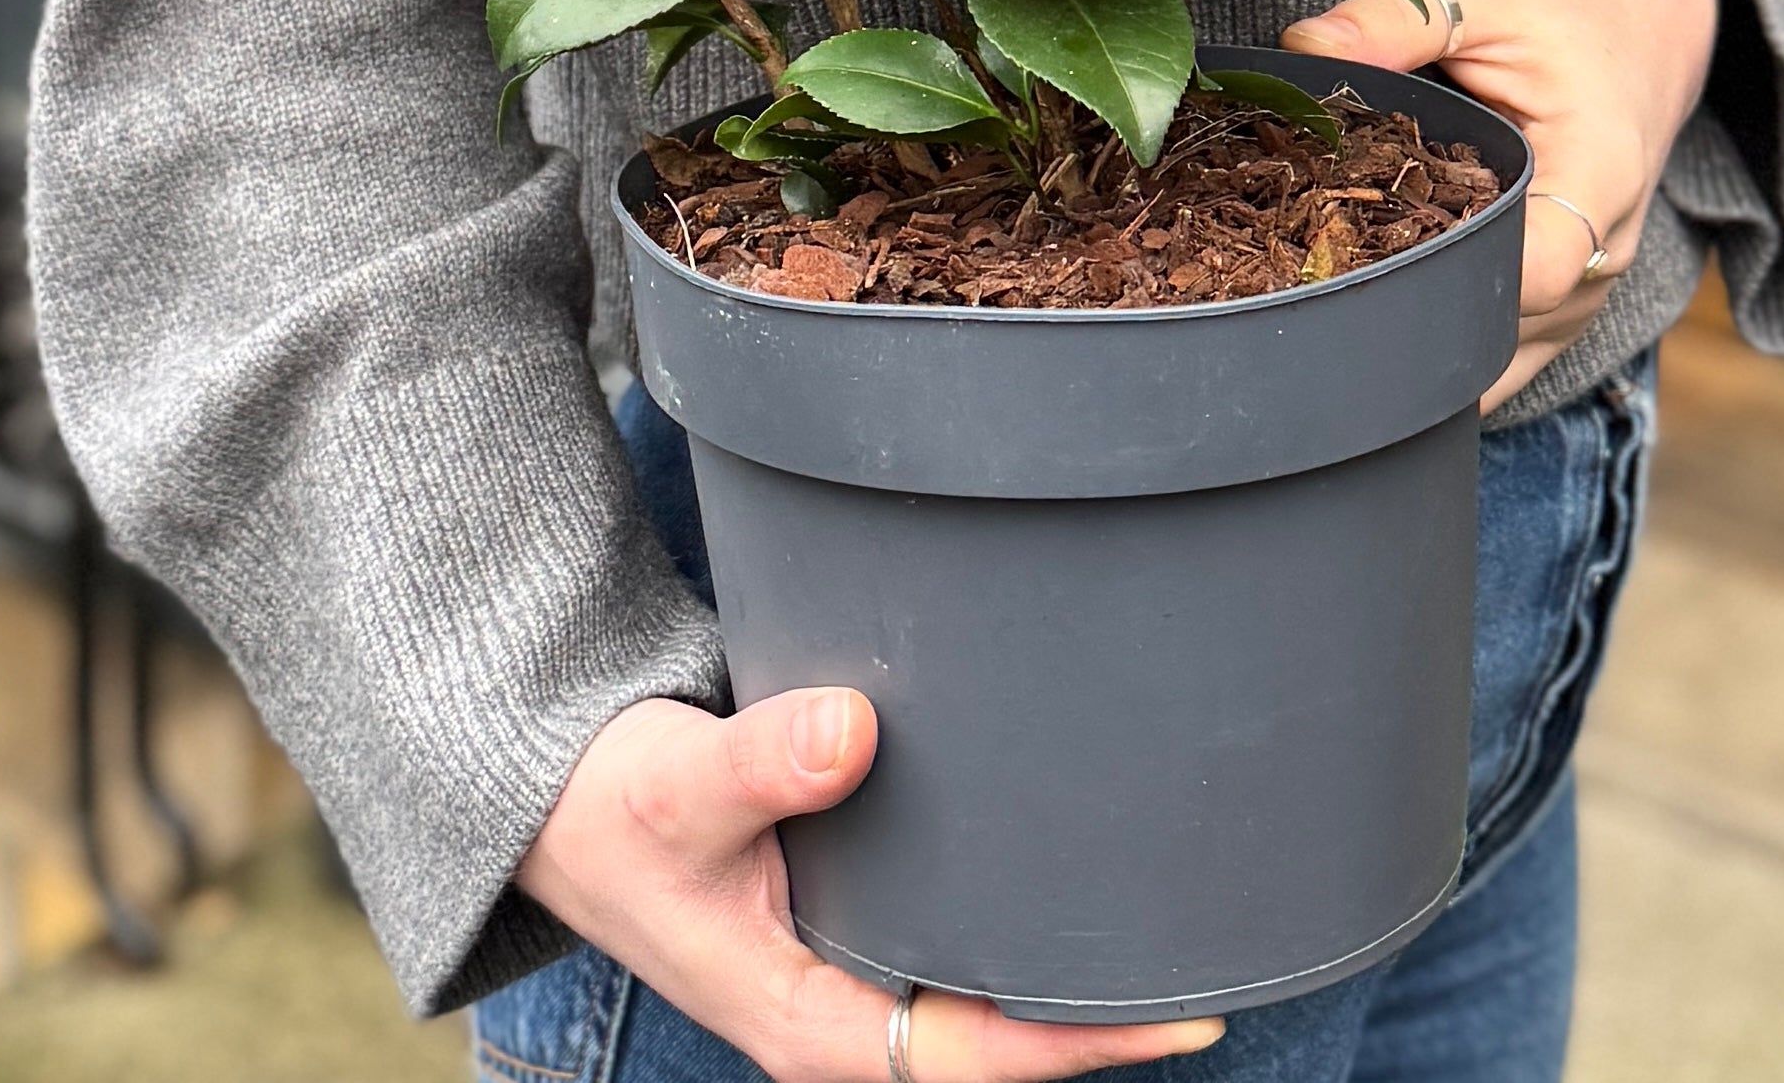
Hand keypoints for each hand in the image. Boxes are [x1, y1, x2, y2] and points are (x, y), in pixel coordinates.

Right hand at [523, 692, 1224, 1082]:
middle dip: (1104, 1012)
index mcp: (812, 1024)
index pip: (978, 1061)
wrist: (559, 802)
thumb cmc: (613, 808)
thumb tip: (852, 734)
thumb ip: (761, 763)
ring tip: (1185, 914)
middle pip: (1003, 1043)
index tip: (1184, 1017)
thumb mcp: (676, 788)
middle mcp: (846, 1011)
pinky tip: (1077, 870)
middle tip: (1224, 948)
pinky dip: (1022, 918)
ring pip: (985, 996)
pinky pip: (959, 944)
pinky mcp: (854, 919)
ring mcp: (851, 971)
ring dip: (1066, 968)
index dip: (1082, 1046)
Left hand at [1283, 0, 1720, 407]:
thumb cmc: (1566, 7)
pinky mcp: (1562, 304)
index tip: (1361, 252)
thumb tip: (1300, 44)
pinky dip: (1438, 335)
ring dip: (1416, 334)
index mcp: (1599, 176)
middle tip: (1302, 283)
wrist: (1645, 30)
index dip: (1445, 277)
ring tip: (1324, 294)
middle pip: (1496, 327)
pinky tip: (1370, 300)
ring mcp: (1585, 292)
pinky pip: (1496, 348)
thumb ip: (1399, 17)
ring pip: (1492, 356)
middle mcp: (1602, 254)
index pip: (1534, 272)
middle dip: (1401, 313)